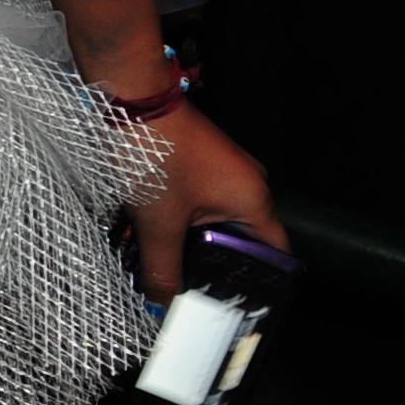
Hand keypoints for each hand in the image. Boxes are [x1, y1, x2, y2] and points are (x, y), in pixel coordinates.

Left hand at [127, 102, 280, 300]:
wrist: (131, 100)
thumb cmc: (156, 151)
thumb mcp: (157, 222)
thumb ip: (162, 268)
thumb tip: (164, 300)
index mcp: (254, 200)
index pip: (272, 255)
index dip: (255, 283)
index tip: (233, 305)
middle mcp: (246, 185)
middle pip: (238, 242)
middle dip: (209, 265)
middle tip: (186, 289)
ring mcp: (223, 173)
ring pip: (212, 223)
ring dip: (187, 243)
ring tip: (161, 263)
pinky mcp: (199, 165)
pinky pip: (196, 204)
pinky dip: (177, 221)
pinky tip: (149, 235)